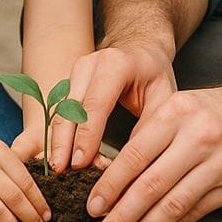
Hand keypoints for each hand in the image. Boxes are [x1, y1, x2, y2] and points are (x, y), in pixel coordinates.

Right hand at [49, 42, 176, 172]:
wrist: (141, 49)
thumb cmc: (154, 75)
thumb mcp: (163, 98)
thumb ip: (148, 128)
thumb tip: (130, 166)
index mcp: (116, 65)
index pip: (96, 104)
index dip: (86, 135)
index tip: (79, 164)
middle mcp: (91, 64)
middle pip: (70, 107)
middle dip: (63, 141)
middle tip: (60, 172)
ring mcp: (76, 70)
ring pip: (59, 109)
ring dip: (58, 140)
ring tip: (60, 168)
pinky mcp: (69, 80)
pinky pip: (59, 110)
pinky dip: (60, 133)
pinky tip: (62, 154)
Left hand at [86, 80, 221, 221]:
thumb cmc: (214, 110)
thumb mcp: (180, 106)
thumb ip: (150, 135)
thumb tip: (113, 175)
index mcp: (177, 112)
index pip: (137, 153)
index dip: (112, 184)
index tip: (92, 207)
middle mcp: (198, 138)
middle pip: (152, 185)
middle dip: (123, 218)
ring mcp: (218, 164)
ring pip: (172, 206)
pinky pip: (192, 215)